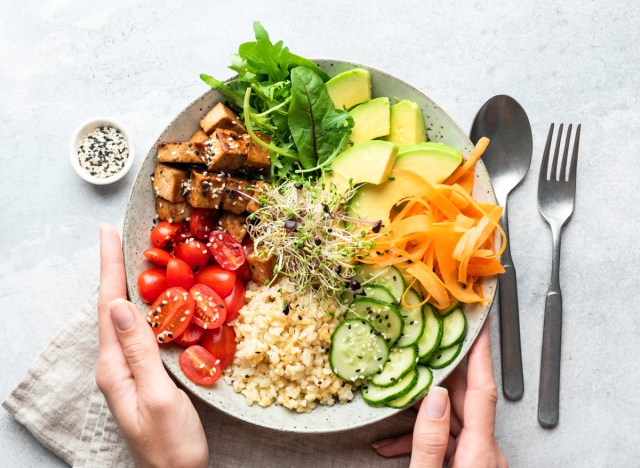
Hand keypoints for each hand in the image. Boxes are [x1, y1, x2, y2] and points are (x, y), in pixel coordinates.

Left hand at [96, 224, 207, 467]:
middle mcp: (116, 366)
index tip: (107, 234)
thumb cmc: (171, 445)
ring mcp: (128, 372)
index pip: (109, 307)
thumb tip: (121, 306)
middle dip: (113, 269)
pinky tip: (153, 301)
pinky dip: (144, 307)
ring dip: (125, 284)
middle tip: (116, 236)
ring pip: (124, 319)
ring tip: (129, 257)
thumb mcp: (157, 397)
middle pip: (111, 307)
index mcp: (115, 367)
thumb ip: (140, 351)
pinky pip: (140, 332)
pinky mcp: (144, 376)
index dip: (109, 267)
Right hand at [372, 318, 506, 466]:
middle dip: (443, 372)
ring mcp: (479, 461)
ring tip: (401, 394)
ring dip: (426, 408)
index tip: (480, 325)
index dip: (481, 352)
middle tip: (427, 346)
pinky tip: (396, 441)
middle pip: (466, 400)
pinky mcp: (470, 467)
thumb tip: (434, 398)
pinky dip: (426, 435)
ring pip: (455, 419)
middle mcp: (485, 453)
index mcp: (479, 453)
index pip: (483, 390)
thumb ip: (429, 441)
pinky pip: (451, 441)